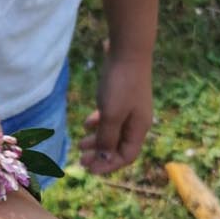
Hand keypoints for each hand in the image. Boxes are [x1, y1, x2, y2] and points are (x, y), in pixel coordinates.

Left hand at [79, 46, 152, 175]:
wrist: (128, 49)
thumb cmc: (120, 84)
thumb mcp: (111, 115)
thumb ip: (107, 138)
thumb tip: (104, 159)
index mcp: (139, 128)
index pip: (126, 156)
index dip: (108, 165)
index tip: (89, 169)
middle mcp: (137, 121)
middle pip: (119, 146)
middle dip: (100, 155)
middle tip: (81, 160)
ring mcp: (130, 108)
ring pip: (113, 132)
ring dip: (97, 140)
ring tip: (80, 145)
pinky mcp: (122, 97)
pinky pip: (110, 117)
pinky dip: (99, 124)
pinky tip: (87, 123)